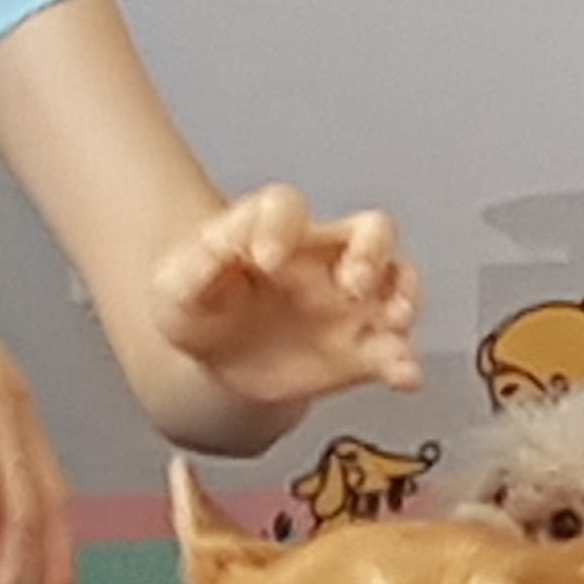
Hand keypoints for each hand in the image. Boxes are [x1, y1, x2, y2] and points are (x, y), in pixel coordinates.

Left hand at [150, 186, 423, 405]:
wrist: (214, 358)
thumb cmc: (200, 306)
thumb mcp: (179, 285)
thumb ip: (198, 264)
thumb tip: (217, 250)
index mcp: (275, 231)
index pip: (287, 207)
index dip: (281, 226)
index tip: (265, 260)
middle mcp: (324, 258)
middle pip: (371, 229)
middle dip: (371, 251)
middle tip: (351, 284)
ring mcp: (349, 302)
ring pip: (397, 281)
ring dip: (404, 298)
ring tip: (392, 321)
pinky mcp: (359, 349)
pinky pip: (394, 349)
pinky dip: (405, 361)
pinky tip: (404, 375)